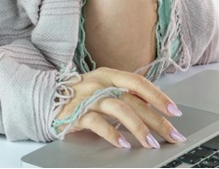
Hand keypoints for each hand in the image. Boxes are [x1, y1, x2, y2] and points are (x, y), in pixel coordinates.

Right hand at [54, 67, 186, 148]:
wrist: (43, 98)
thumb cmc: (77, 96)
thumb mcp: (100, 89)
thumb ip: (122, 95)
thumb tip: (152, 110)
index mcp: (108, 74)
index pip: (138, 82)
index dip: (158, 96)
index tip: (175, 111)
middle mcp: (99, 83)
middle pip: (133, 100)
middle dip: (156, 119)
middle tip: (172, 134)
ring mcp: (87, 98)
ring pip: (119, 110)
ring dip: (138, 128)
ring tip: (150, 143)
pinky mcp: (76, 113)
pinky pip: (98, 123)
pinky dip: (113, 134)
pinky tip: (123, 144)